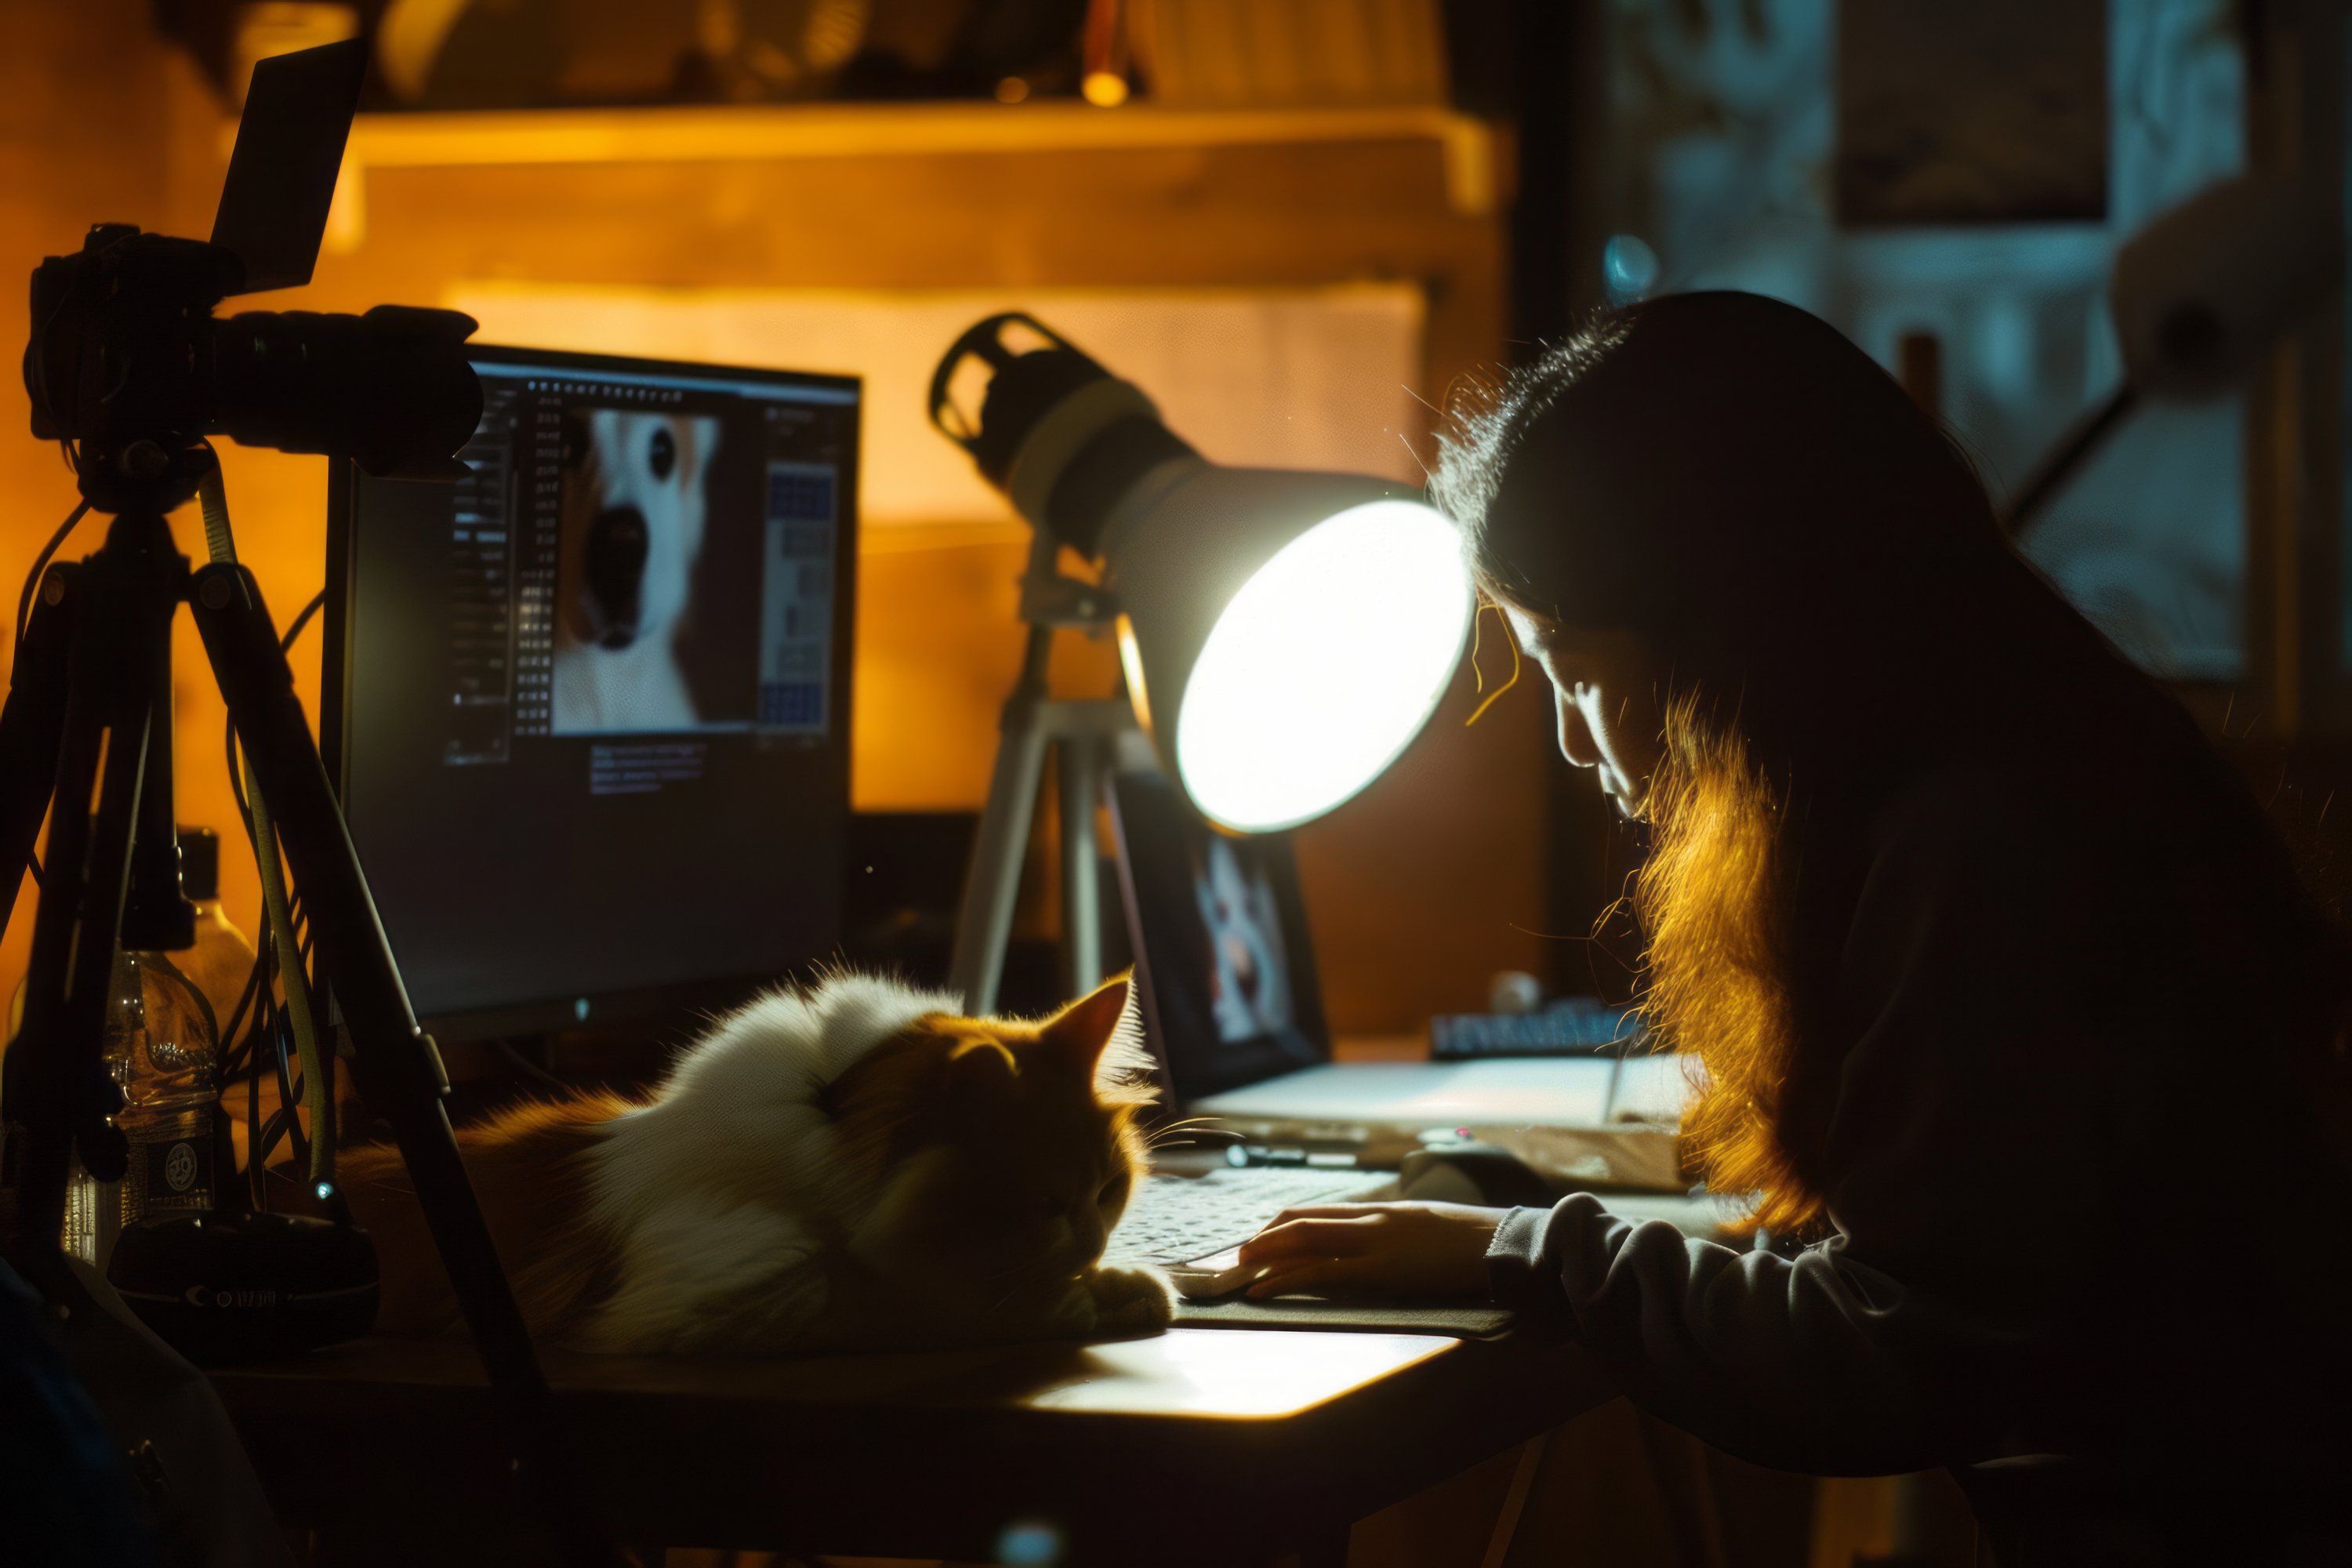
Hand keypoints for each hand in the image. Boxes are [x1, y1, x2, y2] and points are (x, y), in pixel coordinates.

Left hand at [1235, 1202, 1502, 1299]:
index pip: (1318, 1212)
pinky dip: (1285, 1280)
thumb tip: (1385, 1248)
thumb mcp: (1429, 1229)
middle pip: (1301, 1222)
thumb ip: (1400, 1235)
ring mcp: (1374, 1243)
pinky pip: (1321, 1273)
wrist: (1505, 1245)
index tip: (1261, 1239)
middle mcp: (1371, 1220)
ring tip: (1236, 1272)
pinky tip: (1263, 1290)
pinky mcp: (1381, 1270)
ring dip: (1264, 1257)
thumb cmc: (1475, 1244)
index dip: (1282, 1225)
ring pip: (1302, 1242)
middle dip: (1264, 1239)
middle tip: (1238, 1257)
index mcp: (1382, 1211)